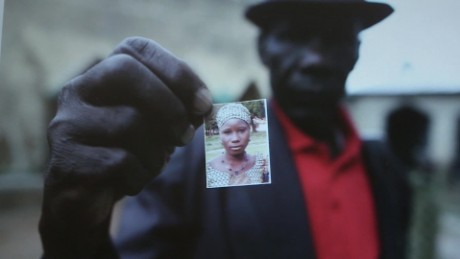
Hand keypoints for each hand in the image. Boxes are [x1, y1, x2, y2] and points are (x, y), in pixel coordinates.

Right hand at [39, 37, 211, 257]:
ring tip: (152, 165)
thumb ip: (177, 110)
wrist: (87, 199)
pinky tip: (131, 181)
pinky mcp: (67, 159)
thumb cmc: (128, 154)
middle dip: (168, 104)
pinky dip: (140, 176)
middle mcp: (78, 91)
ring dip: (156, 152)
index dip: (177, 71)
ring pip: (129, 123)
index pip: (137, 50)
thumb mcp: (156, 127)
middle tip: (185, 135)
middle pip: (125, 72)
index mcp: (102, 76)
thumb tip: (202, 106)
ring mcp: (68, 123)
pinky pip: (120, 162)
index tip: (204, 102)